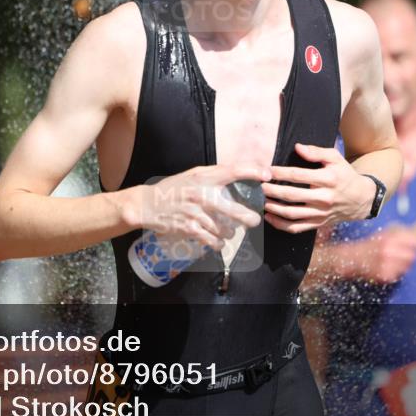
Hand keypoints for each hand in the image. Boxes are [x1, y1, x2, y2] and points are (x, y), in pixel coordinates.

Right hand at [134, 163, 269, 250]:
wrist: (147, 204)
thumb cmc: (173, 188)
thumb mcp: (192, 175)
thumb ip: (214, 175)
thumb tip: (240, 174)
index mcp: (204, 178)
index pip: (233, 171)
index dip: (253, 171)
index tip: (267, 175)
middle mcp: (202, 195)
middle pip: (235, 210)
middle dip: (249, 218)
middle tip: (254, 220)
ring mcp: (196, 214)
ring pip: (225, 230)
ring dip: (230, 233)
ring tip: (229, 232)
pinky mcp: (190, 229)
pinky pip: (212, 240)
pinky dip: (218, 244)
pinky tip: (218, 242)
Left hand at [262, 142, 374, 233]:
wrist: (361, 199)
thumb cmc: (344, 175)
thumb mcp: (336, 158)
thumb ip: (317, 152)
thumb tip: (298, 147)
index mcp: (328, 179)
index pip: (298, 175)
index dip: (280, 173)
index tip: (266, 170)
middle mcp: (324, 198)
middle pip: (291, 195)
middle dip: (271, 191)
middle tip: (258, 186)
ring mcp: (320, 213)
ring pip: (292, 214)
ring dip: (273, 208)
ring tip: (260, 200)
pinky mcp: (318, 223)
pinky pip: (296, 227)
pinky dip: (280, 224)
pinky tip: (269, 217)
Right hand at [351, 226, 415, 283]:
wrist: (354, 257)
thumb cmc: (374, 243)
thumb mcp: (386, 232)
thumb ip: (404, 231)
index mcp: (389, 238)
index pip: (415, 241)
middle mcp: (388, 251)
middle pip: (413, 256)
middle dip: (410, 255)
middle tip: (404, 254)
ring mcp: (386, 265)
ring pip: (407, 267)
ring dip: (403, 264)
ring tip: (394, 261)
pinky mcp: (384, 276)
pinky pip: (399, 274)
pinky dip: (396, 272)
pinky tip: (388, 267)